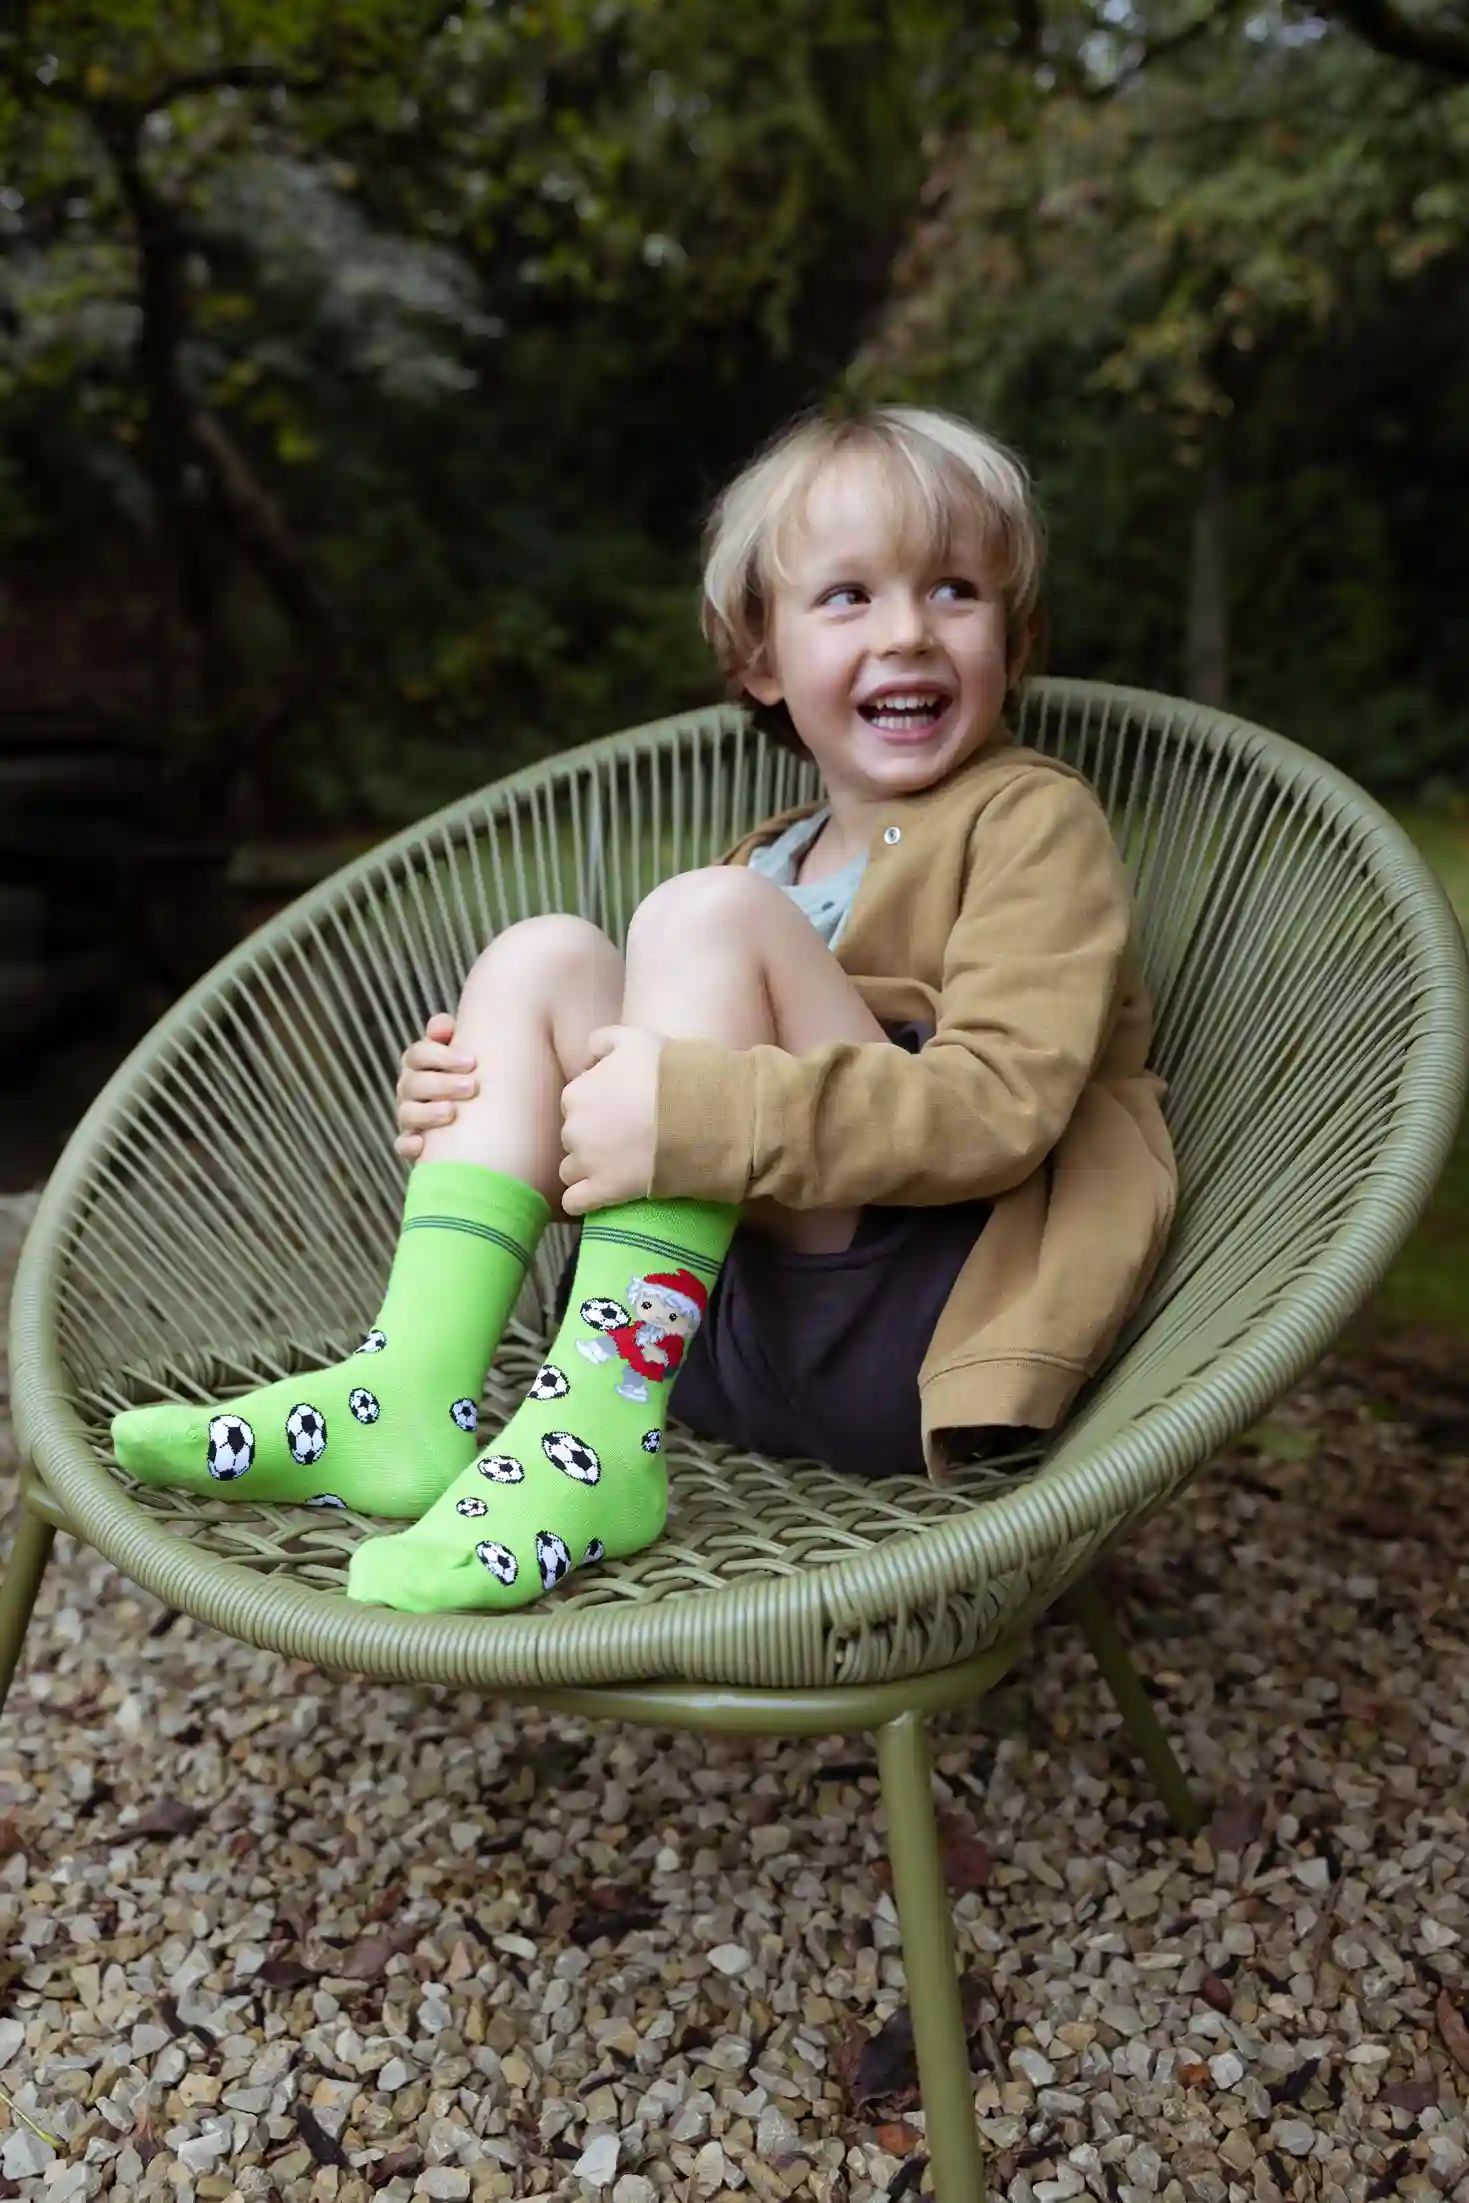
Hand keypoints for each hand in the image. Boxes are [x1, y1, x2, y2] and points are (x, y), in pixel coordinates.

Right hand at [394, 1012, 478, 1160]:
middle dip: (441, 1083)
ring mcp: (410, 1116)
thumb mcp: (478, 1051)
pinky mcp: (414, 1144)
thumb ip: (463, 1033)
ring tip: (452, 1113)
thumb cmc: (482, 1075)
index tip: (472, 1061)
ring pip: (406, 1113)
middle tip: (472, 1086)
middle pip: (413, 1082)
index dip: (441, 1055)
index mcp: (422, 1063)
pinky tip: (423, 1145)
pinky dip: (410, 1145)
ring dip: (427, 1113)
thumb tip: (443, 1026)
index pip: (419, 1054)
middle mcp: (411, 1088)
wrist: (492, 1116)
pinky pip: (403, 1145)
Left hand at [559, 1024, 662, 1216]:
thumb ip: (601, 1041)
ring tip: (619, 1166)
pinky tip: (597, 1196)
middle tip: (626, 1137)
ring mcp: (588, 1163)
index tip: (623, 1111)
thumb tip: (587, 1060)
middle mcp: (573, 1129)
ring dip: (588, 1169)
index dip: (599, 1108)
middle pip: (573, 1138)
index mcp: (576, 1093)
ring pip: (571, 1170)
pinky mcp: (604, 1191)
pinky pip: (575, 1202)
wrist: (700, 1112)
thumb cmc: (669, 1071)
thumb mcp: (634, 1038)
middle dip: (593, 1139)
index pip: (575, 1105)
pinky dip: (582, 1200)